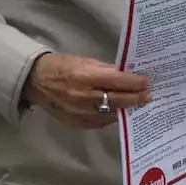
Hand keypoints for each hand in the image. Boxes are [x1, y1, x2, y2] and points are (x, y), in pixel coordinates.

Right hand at [24, 53, 150, 128]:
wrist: (36, 81)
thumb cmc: (63, 66)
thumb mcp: (86, 61)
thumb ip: (107, 70)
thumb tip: (128, 76)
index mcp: (86, 77)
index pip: (118, 81)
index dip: (135, 83)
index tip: (148, 82)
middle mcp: (84, 97)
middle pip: (117, 100)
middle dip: (136, 98)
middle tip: (148, 96)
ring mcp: (80, 113)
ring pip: (111, 114)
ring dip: (125, 109)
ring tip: (137, 104)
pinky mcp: (76, 123)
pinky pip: (100, 122)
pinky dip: (111, 116)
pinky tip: (119, 112)